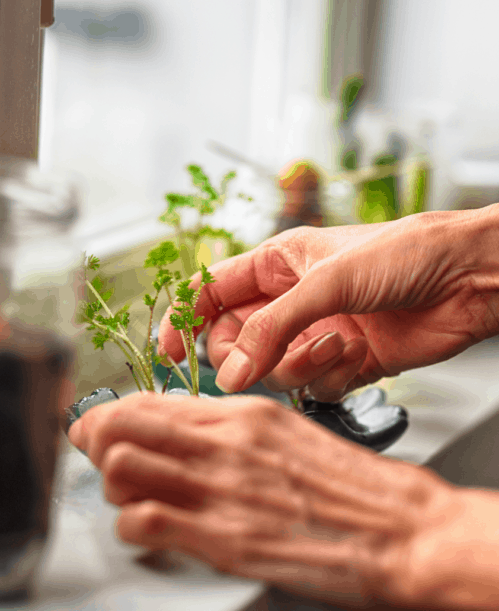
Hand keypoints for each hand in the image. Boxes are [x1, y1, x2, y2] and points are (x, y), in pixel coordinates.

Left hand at [68, 392, 462, 607]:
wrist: (401, 528)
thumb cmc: (347, 482)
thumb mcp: (285, 431)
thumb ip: (231, 429)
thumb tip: (183, 432)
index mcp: (240, 413)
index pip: (149, 400)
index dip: (109, 412)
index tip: (96, 423)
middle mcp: (223, 443)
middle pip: (124, 425)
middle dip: (96, 439)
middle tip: (95, 452)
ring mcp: (221, 488)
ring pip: (123, 466)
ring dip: (113, 483)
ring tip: (127, 493)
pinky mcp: (225, 538)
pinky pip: (145, 521)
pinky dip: (131, 525)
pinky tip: (145, 527)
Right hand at [158, 206, 498, 397]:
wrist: (469, 279)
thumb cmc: (404, 254)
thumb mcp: (326, 282)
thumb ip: (272, 328)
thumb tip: (229, 372)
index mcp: (274, 266)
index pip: (209, 293)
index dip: (183, 320)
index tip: (170, 353)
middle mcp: (288, 301)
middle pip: (233, 340)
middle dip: (246, 355)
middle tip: (263, 359)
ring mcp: (312, 333)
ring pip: (271, 369)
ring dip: (298, 364)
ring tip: (334, 345)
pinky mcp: (340, 363)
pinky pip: (311, 385)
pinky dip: (330, 376)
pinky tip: (357, 354)